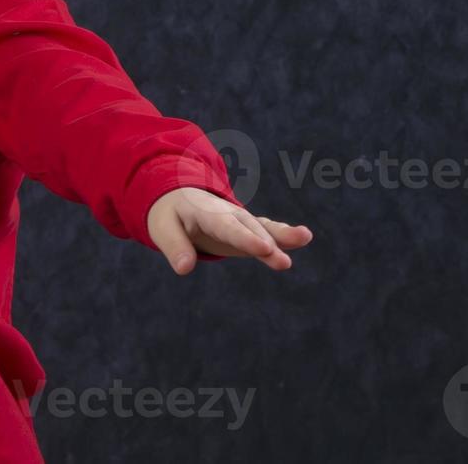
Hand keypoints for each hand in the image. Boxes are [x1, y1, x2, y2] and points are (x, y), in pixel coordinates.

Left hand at [146, 187, 312, 275]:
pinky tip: (302, 236)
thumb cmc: (169, 215)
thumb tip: (184, 269)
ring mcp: (239, 219)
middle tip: (283, 262)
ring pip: (261, 227)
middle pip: (248, 228)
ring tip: (304, 237)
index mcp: (204, 211)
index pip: (226, 227)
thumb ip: (175, 246)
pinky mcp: (246, 228)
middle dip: (266, 243)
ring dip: (282, 236)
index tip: (263, 248)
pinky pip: (265, 228)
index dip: (245, 238)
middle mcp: (226, 212)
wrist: (178, 198)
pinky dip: (282, 232)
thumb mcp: (162, 228)